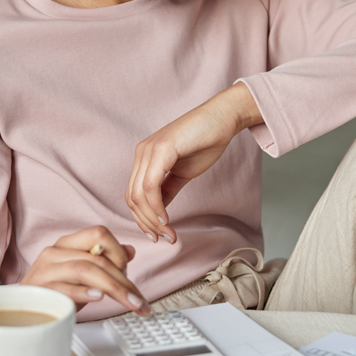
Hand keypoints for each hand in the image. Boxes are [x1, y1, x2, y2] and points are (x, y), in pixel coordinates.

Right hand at [21, 226, 151, 315]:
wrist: (22, 311)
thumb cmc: (54, 291)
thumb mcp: (82, 274)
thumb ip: (104, 261)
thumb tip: (130, 250)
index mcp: (67, 244)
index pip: (99, 233)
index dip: (118, 252)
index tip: (128, 276)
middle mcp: (55, 252)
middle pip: (97, 258)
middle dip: (123, 281)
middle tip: (139, 301)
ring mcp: (45, 269)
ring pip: (84, 270)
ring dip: (113, 288)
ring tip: (129, 302)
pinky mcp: (40, 289)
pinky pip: (64, 288)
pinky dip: (83, 293)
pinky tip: (98, 298)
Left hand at [126, 83, 262, 243]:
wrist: (223, 118)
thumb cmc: (206, 141)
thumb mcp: (182, 172)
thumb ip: (168, 190)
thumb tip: (159, 212)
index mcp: (145, 158)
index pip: (133, 195)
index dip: (143, 219)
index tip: (158, 235)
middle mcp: (142, 153)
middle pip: (132, 198)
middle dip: (147, 224)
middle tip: (164, 238)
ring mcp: (149, 150)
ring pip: (138, 195)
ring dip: (152, 220)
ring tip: (168, 233)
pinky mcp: (161, 149)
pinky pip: (150, 185)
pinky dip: (156, 207)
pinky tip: (167, 219)